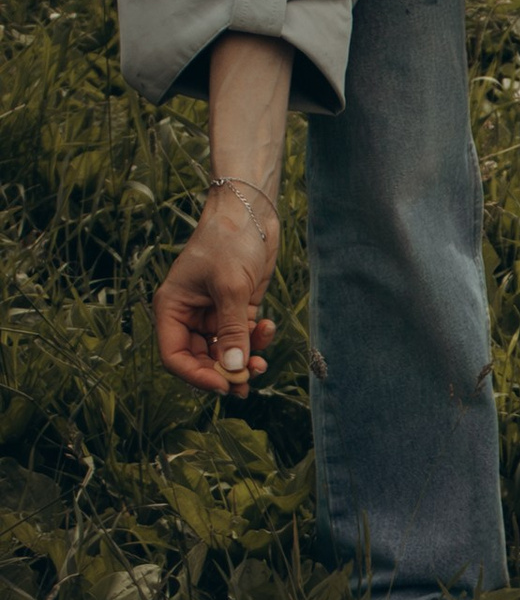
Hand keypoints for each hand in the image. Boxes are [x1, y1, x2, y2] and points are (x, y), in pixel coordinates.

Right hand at [153, 187, 279, 398]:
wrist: (251, 213)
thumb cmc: (229, 241)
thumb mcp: (230, 287)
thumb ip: (232, 330)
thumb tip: (233, 369)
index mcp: (172, 308)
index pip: (174, 356)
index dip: (196, 376)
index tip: (223, 385)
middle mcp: (189, 315)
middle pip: (200, 360)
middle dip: (223, 373)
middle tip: (246, 384)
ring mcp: (214, 314)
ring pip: (224, 352)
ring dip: (243, 361)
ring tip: (262, 366)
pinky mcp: (237, 310)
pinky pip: (243, 337)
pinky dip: (256, 340)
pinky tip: (268, 327)